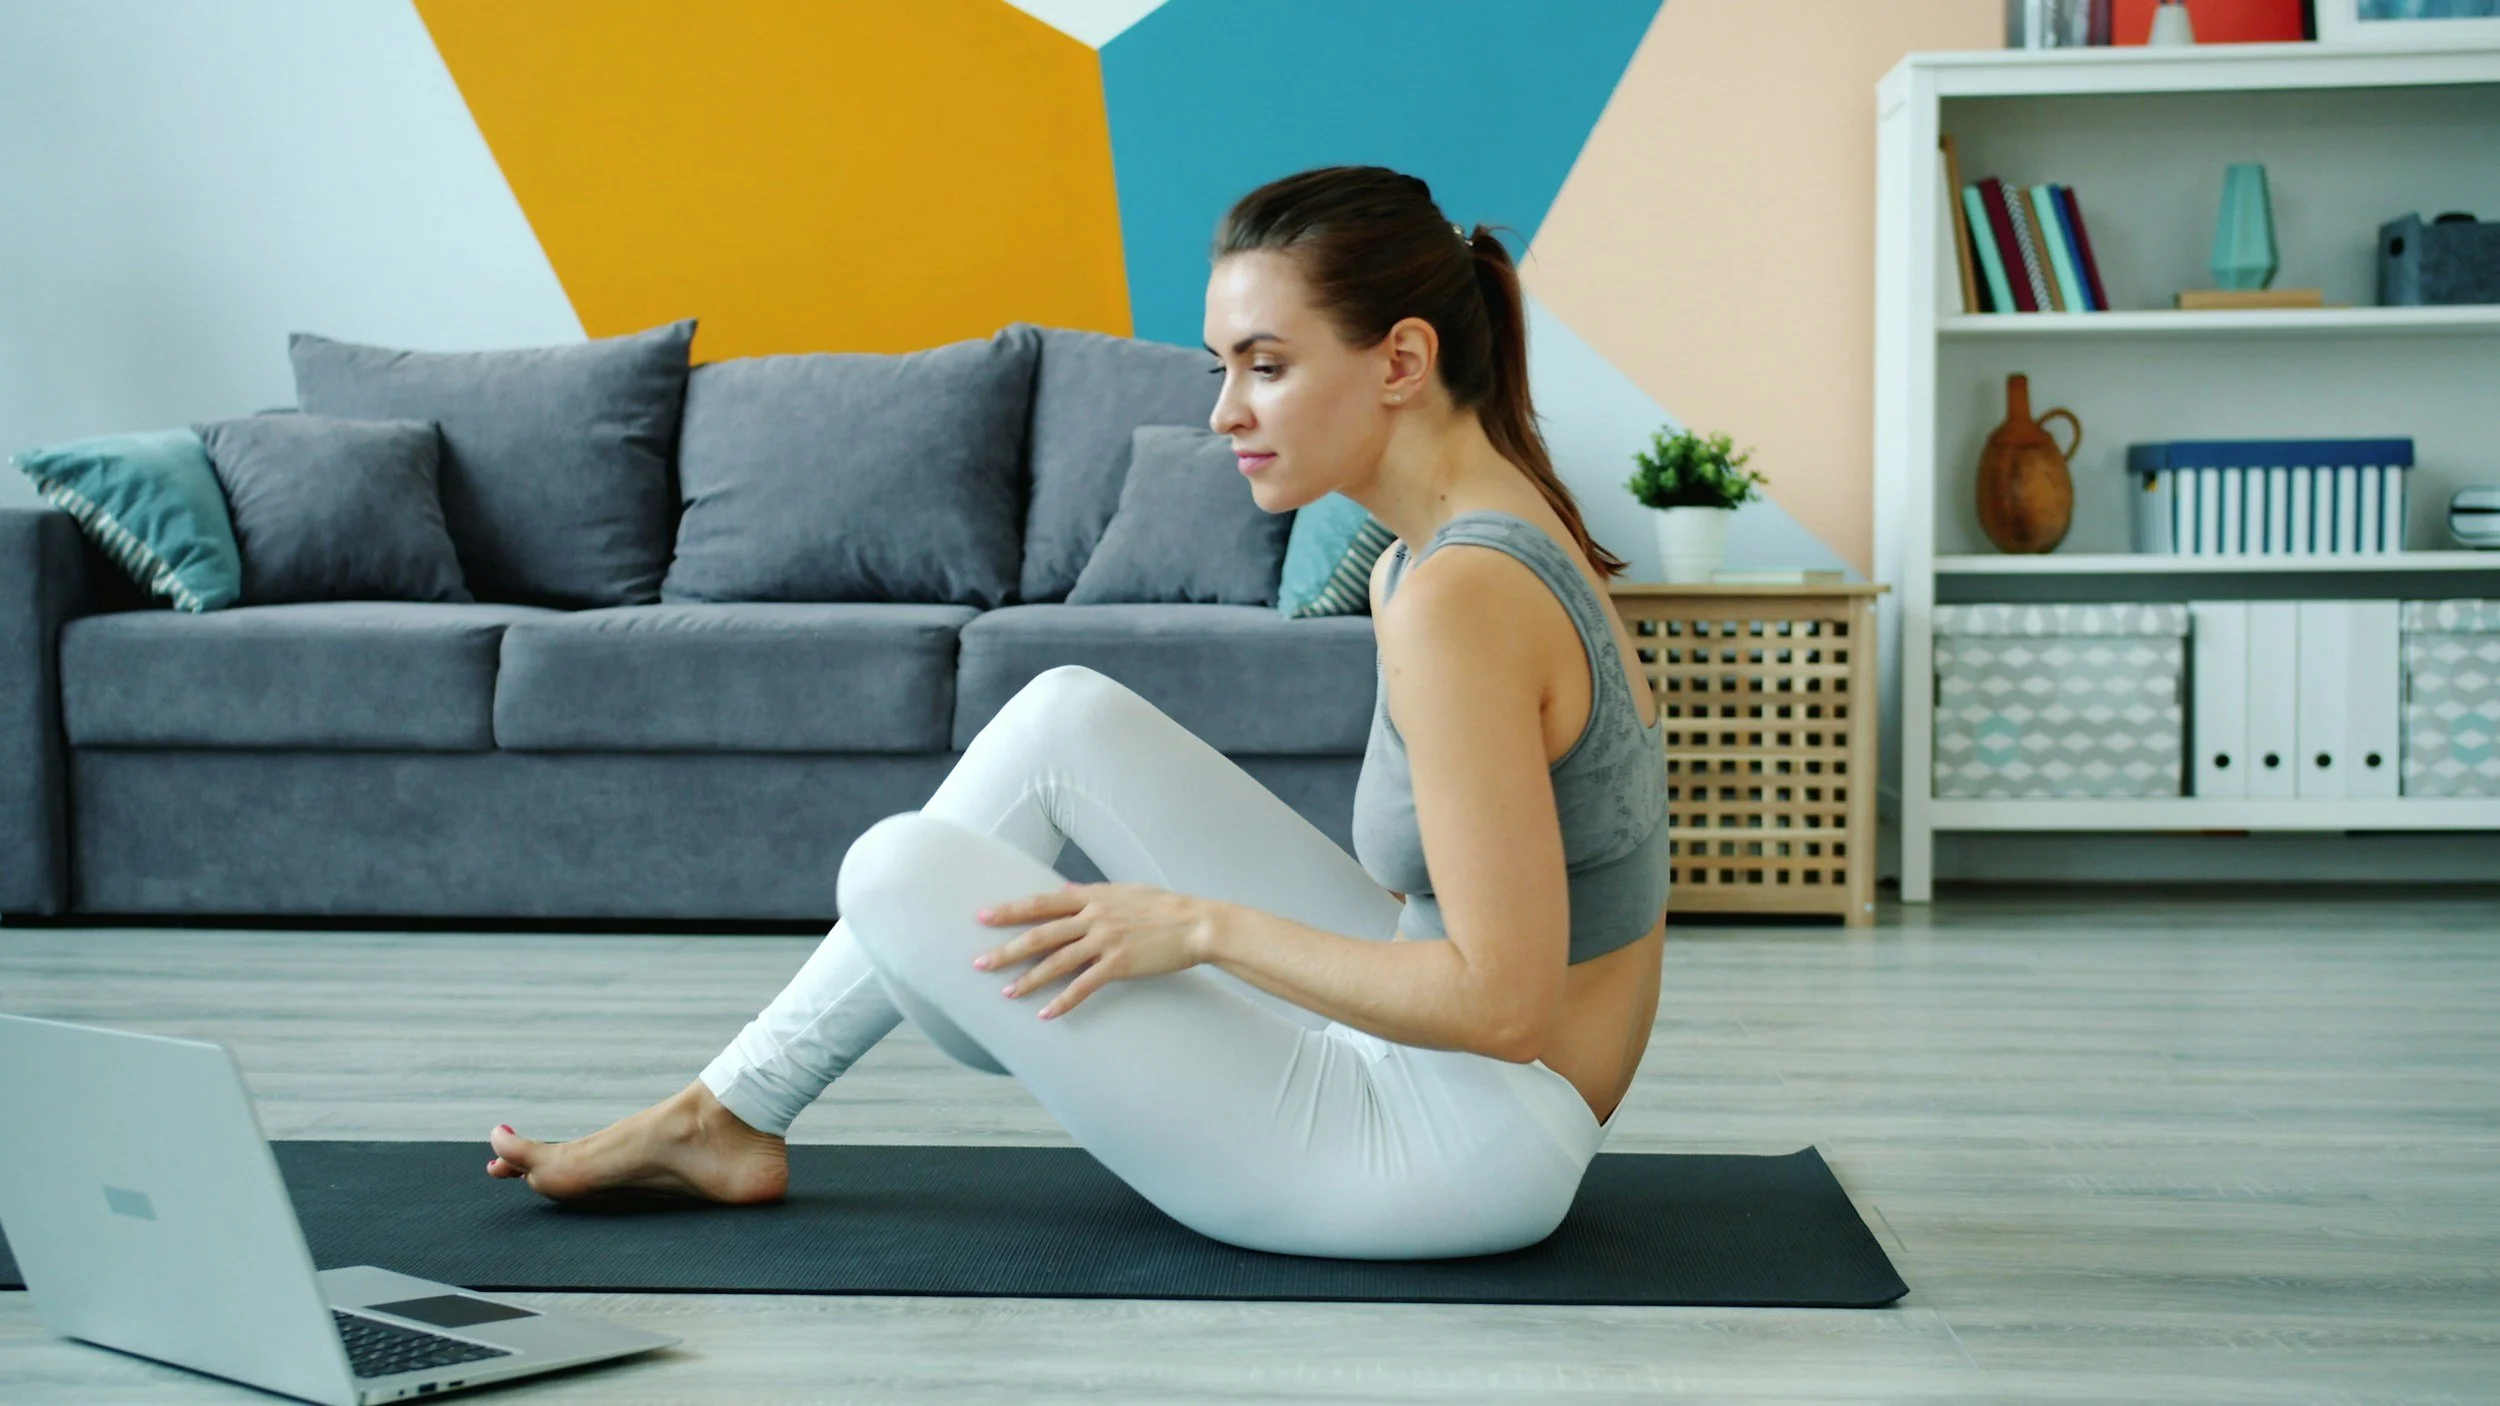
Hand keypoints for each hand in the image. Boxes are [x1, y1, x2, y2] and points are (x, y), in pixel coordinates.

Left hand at [972, 881, 1219, 1020]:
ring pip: (1056, 962)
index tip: (982, 917)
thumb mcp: (1125, 890)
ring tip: (1006, 993)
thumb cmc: (1164, 906)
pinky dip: (1063, 1001)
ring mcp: (1105, 940)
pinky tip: (1046, 1014)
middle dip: (1006, 949)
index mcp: (1092, 896)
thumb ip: (1094, 891)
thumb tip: (1069, 887)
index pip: (1041, 902)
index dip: (1010, 910)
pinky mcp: (1119, 964)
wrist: (1196, 923)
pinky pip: (1083, 985)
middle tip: (978, 963)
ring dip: (1028, 979)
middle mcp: (1093, 916)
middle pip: (1039, 934)